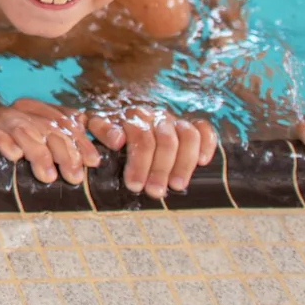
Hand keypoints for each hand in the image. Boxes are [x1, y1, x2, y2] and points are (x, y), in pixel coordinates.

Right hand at [0, 98, 100, 184]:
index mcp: (44, 109)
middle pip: (49, 127)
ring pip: (25, 130)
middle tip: (74, 177)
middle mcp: (24, 109)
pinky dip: (5, 143)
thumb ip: (81, 140)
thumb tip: (119, 139)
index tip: (94, 163)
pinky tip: (14, 157)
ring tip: (48, 177)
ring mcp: (3, 117)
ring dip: (38, 154)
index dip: (82, 143)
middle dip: (64, 153)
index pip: (67, 122)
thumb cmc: (29, 153)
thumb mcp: (56, 145)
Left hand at [86, 106, 218, 197]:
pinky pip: (204, 129)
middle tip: (155, 192)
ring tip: (177, 186)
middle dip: (160, 169)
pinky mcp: (190, 124)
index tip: (134, 186)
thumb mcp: (97, 124)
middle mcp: (156, 116)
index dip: (138, 163)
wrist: (123, 112)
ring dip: (183, 163)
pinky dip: (207, 144)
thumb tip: (117, 140)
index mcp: (134, 116)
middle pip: (165, 141)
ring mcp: (175, 120)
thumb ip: (102, 129)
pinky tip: (203, 162)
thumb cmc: (110, 128)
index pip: (140, 138)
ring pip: (187, 136)